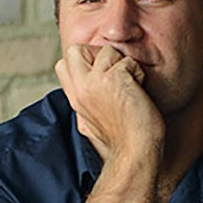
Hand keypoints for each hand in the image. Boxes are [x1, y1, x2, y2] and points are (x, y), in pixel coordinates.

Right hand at [55, 44, 161, 163]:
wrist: (135, 152)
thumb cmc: (122, 140)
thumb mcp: (92, 120)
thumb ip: (87, 99)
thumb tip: (90, 80)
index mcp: (75, 99)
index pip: (63, 64)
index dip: (84, 62)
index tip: (103, 77)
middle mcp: (80, 89)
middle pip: (75, 50)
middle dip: (97, 53)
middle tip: (115, 73)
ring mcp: (94, 83)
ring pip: (106, 50)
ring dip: (123, 64)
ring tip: (130, 86)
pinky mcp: (113, 80)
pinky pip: (127, 61)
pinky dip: (138, 72)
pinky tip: (139, 91)